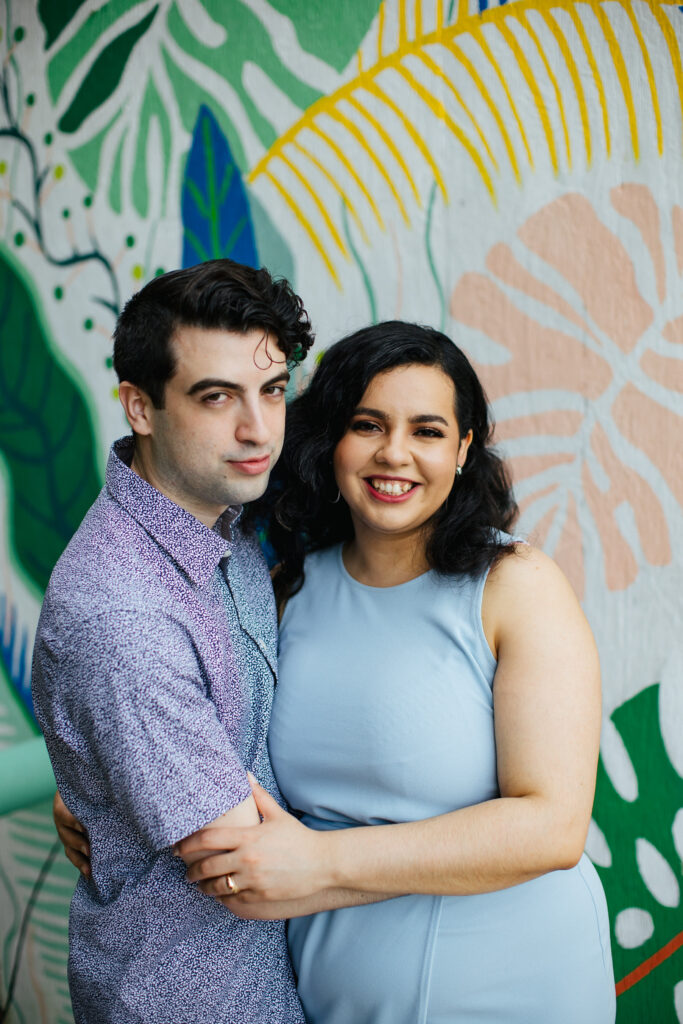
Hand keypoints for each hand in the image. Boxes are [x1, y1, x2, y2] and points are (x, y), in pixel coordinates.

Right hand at [53, 790, 90, 876]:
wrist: (87, 791)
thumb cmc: (91, 786)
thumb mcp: (91, 787)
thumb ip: (97, 794)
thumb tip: (117, 793)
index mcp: (62, 803)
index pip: (63, 813)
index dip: (72, 822)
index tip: (84, 828)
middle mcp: (62, 821)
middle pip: (66, 835)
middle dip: (78, 844)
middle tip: (90, 850)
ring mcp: (66, 834)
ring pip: (69, 849)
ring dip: (79, 860)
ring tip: (90, 870)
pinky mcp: (72, 844)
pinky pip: (74, 856)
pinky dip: (82, 865)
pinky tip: (90, 874)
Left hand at [176, 774, 330, 903]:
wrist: (322, 863)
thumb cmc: (298, 838)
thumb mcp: (277, 815)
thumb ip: (257, 796)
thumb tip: (245, 774)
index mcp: (248, 837)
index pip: (208, 840)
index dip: (187, 844)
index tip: (178, 848)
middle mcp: (247, 858)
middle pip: (207, 866)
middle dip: (192, 871)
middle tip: (186, 872)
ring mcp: (253, 879)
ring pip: (216, 887)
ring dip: (203, 887)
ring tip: (200, 885)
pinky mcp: (259, 896)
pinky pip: (231, 900)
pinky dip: (221, 898)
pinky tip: (219, 895)